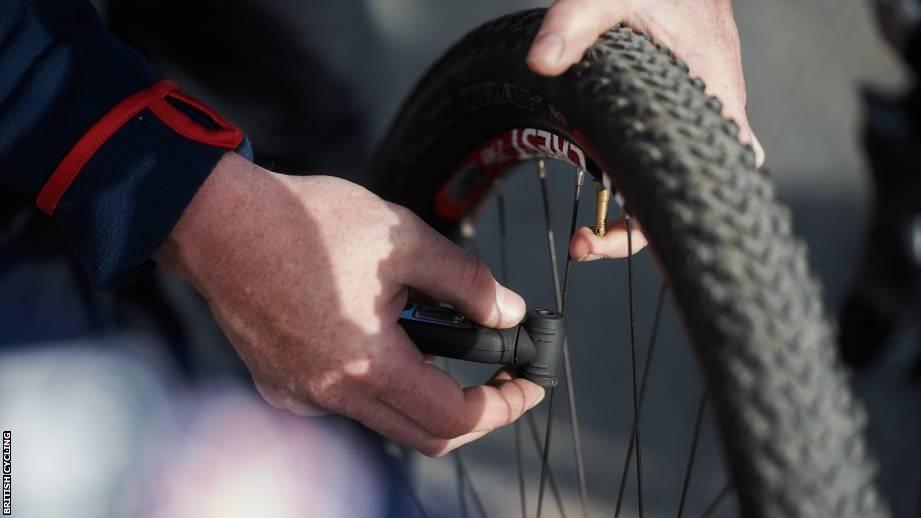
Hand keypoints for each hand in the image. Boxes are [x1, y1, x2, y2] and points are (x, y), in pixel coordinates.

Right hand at [155, 153, 544, 455]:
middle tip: (496, 380)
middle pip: (423, 435)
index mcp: (366, 362)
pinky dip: (374, 382)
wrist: (218, 221)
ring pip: (383, 419)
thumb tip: (507, 313)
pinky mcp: (277, 385)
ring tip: (429, 337)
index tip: (524, 388)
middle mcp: (330, 393)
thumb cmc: (304, 223)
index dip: (502, 407)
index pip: (454, 419)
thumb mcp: (404, 238)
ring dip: (420, 392)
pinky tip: (374, 336)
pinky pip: (342, 402)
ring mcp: (299, 395)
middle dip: (470, 413)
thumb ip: (466, 283)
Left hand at [528, 0, 760, 260]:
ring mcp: (696, 119)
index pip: (716, 175)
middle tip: (587, 244)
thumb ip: (573, 23)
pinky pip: (662, 165)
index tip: (626, 238)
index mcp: (710, 95)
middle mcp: (711, 116)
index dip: (678, 216)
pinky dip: (633, 190)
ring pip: (674, 187)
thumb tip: (541, 62)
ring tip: (586, 237)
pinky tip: (600, 200)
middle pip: (692, 198)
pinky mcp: (677, 115)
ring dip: (633, 217)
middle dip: (640, 233)